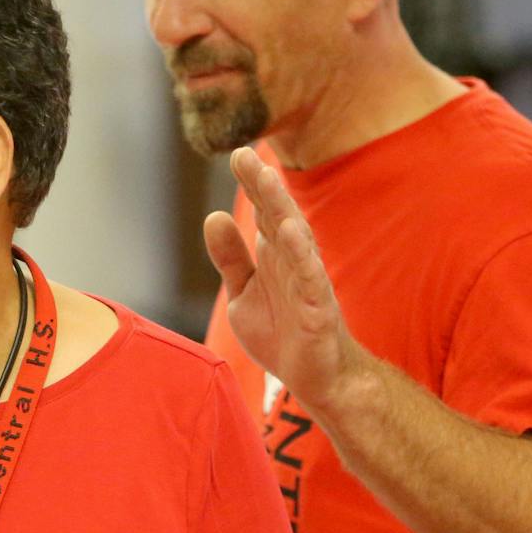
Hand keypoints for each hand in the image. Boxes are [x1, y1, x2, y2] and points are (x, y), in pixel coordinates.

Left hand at [203, 147, 362, 415]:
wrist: (316, 379)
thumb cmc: (282, 334)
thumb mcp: (243, 294)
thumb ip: (230, 258)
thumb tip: (213, 215)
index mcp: (274, 255)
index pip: (262, 211)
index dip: (251, 184)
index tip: (237, 153)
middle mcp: (293, 261)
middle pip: (277, 215)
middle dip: (262, 185)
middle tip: (245, 153)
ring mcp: (308, 282)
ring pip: (295, 239)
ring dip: (282, 208)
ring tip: (267, 180)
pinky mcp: (318, 309)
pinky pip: (311, 277)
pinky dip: (301, 254)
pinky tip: (290, 231)